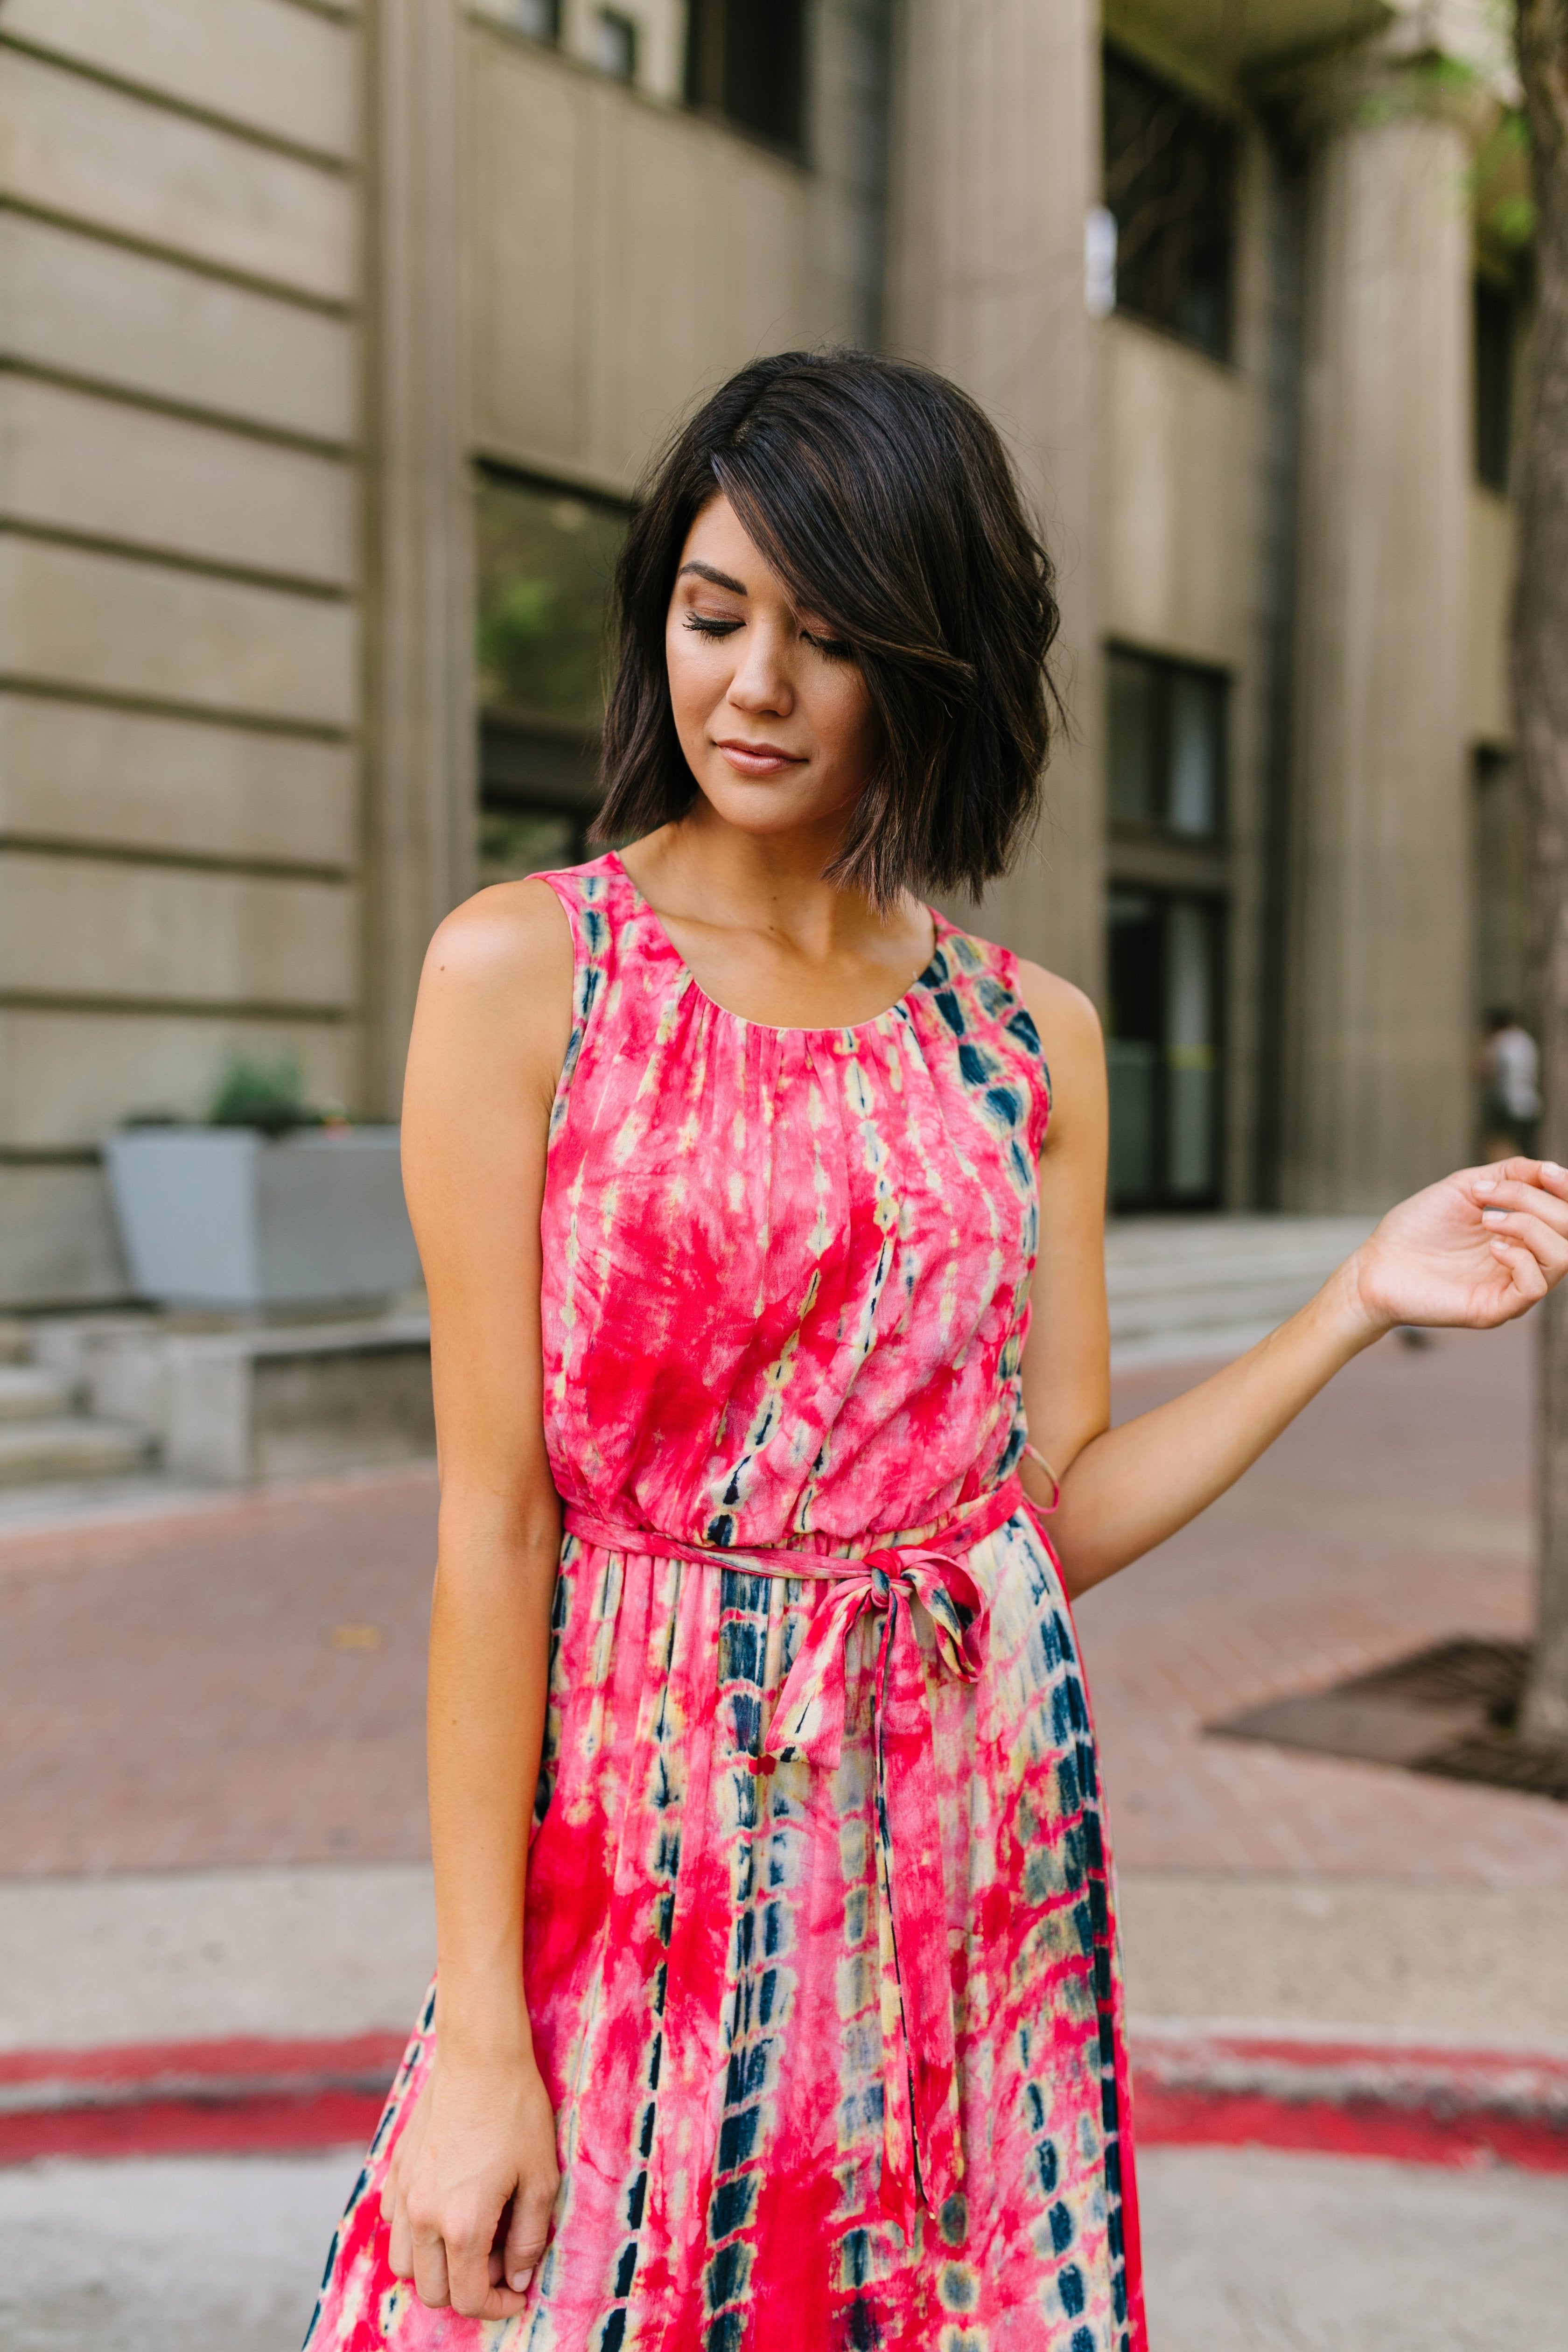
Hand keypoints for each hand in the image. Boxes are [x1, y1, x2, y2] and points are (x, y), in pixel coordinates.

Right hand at [380, 2041, 558, 2319]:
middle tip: (498, 2260)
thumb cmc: (517, 2113)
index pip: (468, 2298)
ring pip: (403, 2263)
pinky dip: (414, 2231)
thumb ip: (529, 2238)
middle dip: (465, 2290)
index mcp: (462, 2224)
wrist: (481, 2056)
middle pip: (431, 2291)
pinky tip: (445, 2205)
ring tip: (469, 2238)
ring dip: (434, 2266)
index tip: (516, 2293)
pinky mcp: (396, 2169)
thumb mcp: (541, 2178)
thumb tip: (518, 2278)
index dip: (496, 2307)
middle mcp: (423, 2216)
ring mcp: (404, 2192)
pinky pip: (393, 2222)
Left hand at [1345, 1156, 1567, 1335]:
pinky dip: (1520, 1258)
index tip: (1547, 1172)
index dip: (1567, 1191)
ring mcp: (1513, 1287)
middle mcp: (1526, 1261)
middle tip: (1491, 1198)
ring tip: (1489, 1220)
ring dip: (1530, 1228)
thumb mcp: (1466, 1187)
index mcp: (1523, 1233)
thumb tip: (1553, 1168)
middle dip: (1538, 1203)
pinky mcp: (1496, 1309)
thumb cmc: (1417, 1226)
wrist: (1376, 1262)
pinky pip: (1535, 1287)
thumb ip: (1511, 1174)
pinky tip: (1491, 1246)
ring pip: (1562, 1258)